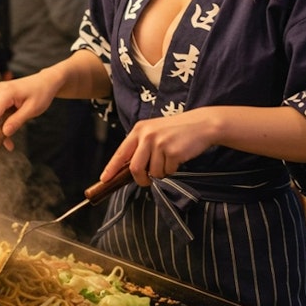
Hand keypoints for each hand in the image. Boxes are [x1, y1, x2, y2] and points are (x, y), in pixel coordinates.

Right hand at [0, 70, 61, 150]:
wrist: (47, 81)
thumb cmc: (42, 93)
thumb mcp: (32, 110)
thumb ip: (17, 121)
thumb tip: (4, 132)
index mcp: (6, 92)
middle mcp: (0, 90)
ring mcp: (0, 92)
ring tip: (8, 143)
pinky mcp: (2, 96)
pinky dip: (2, 122)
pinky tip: (8, 133)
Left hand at [102, 109, 216, 186]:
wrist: (201, 124)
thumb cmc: (177, 130)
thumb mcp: (154, 132)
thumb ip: (140, 146)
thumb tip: (129, 168)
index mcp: (139, 130)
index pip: (121, 153)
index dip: (111, 168)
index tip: (104, 179)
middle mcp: (147, 135)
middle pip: (135, 168)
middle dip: (140, 179)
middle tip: (147, 181)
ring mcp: (159, 143)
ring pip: (153, 173)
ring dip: (161, 173)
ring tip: (169, 159)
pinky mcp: (172, 152)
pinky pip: (167, 171)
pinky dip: (172, 170)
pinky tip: (178, 157)